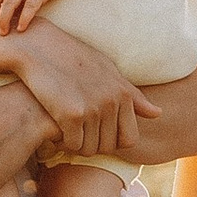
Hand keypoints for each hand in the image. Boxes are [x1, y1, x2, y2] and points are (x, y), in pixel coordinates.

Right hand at [8, 21, 158, 163]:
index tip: (95, 132)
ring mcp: (93, 108)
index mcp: (123, 93)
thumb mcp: (107, 70)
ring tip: (66, 130)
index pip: (129, 139)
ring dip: (77, 145)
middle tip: (77, 133)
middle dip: (93, 145)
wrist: (37, 47)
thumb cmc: (72, 58)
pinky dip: (63, 142)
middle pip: (108, 147)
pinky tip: (55, 129)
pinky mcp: (71, 114)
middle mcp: (112, 102)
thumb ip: (132, 95)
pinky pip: (73, 144)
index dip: (111, 141)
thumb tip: (158, 113)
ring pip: (90, 149)